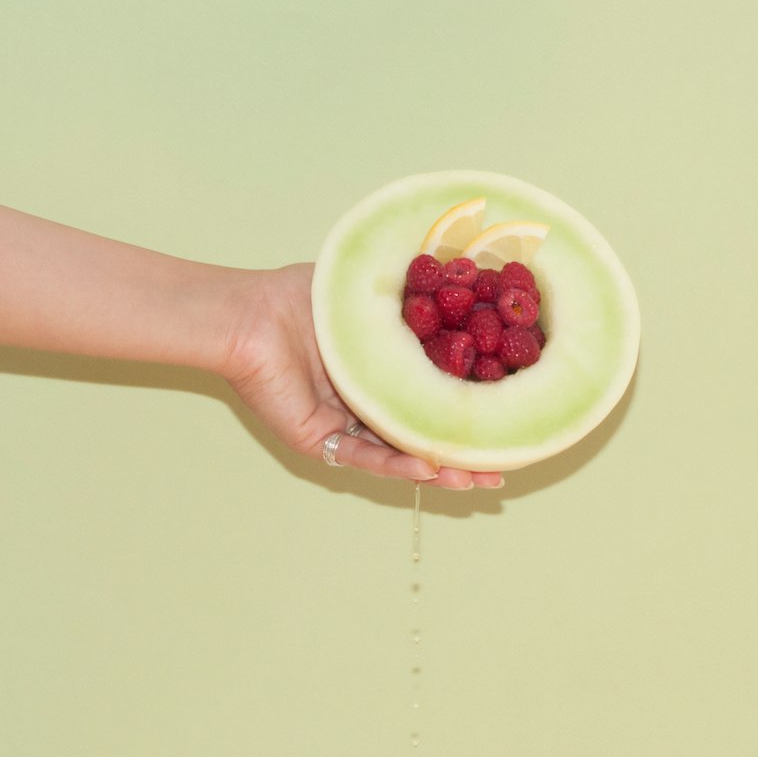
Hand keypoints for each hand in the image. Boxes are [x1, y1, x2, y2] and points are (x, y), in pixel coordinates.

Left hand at [222, 263, 504, 489]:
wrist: (250, 314)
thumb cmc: (303, 296)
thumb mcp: (373, 292)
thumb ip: (414, 294)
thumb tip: (464, 278)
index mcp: (379, 369)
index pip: (433, 393)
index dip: (468, 407)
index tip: (506, 413)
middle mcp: (365, 401)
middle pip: (423, 432)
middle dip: (465, 452)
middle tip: (504, 464)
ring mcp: (345, 424)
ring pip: (400, 454)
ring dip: (441, 469)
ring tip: (480, 479)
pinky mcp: (321, 438)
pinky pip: (365, 457)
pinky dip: (398, 465)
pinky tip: (432, 468)